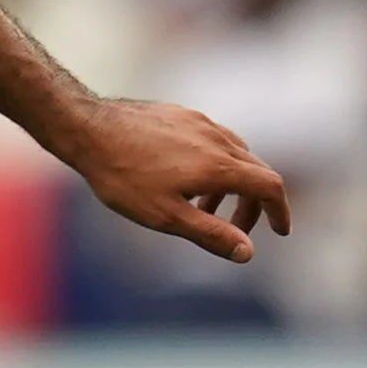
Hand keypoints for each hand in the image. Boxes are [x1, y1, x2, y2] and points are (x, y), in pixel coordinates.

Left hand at [66, 99, 293, 262]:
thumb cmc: (122, 177)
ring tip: (204, 208)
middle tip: (235, 230)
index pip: (269, 187)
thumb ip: (210, 234)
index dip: (279, 212)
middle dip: (253, 204)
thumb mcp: (166, 216)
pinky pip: (212, 139)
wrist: (86, 128)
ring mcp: (199, 122)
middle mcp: (216, 138)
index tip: (279, 232)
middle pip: (255, 171)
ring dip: (232, 184)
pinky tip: (185, 177)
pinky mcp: (180, 114)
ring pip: (234, 153)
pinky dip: (214, 163)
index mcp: (219, 165)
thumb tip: (248, 253)